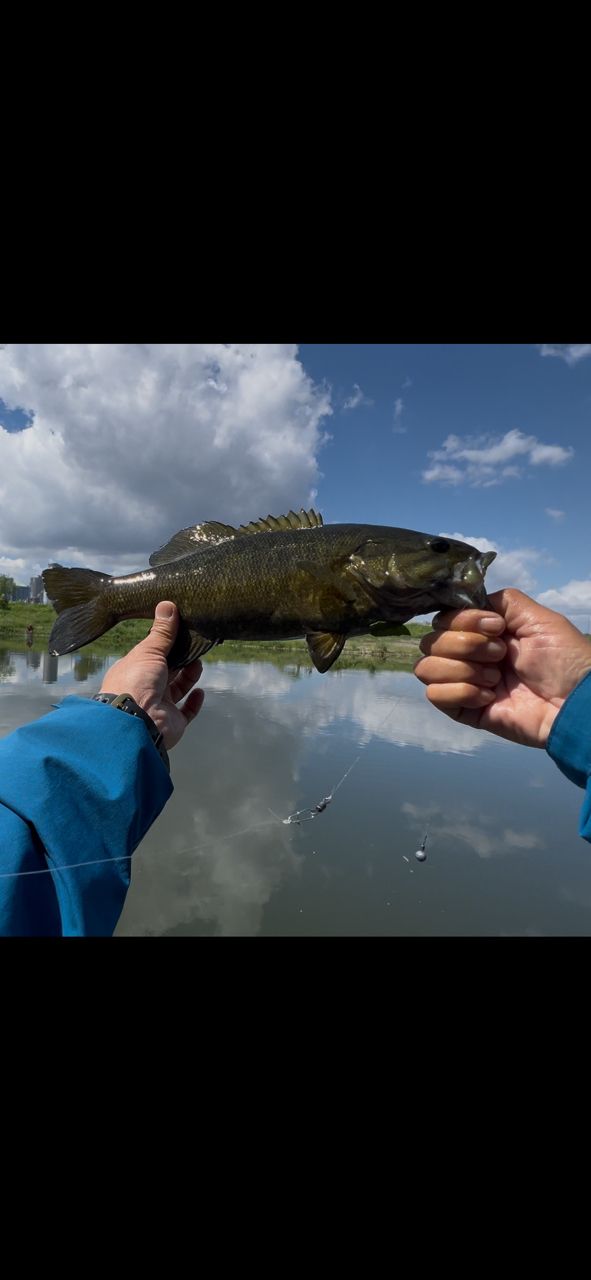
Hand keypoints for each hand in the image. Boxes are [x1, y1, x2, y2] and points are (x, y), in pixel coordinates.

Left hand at [99, 601, 204, 749]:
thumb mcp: (149, 651)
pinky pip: (187, 711)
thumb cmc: (136, 682)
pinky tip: (199, 691)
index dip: (165, 644)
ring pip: (179, 687)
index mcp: (134, 670)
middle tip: (195, 644)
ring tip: (198, 663)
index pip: (150, 654)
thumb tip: (168, 604)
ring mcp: (160, 705)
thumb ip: (162, 632)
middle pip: (167, 669)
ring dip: (189, 675)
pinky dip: (194, 702)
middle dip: (181, 658)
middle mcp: (146, 687)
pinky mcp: (173, 721)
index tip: (180, 631)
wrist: (137, 722)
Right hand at [414, 588, 590, 748]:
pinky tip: (488, 697)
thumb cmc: (563, 658)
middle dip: (465, 645)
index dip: (462, 620)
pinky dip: (460, 692)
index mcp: (484, 632)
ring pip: (425, 668)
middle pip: (429, 641)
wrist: (575, 702)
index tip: (495, 627)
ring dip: (461, 669)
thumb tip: (470, 601)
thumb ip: (501, 602)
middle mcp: (469, 655)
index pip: (443, 618)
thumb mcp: (537, 618)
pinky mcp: (465, 711)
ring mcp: (465, 683)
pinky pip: (435, 696)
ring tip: (495, 678)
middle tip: (500, 655)